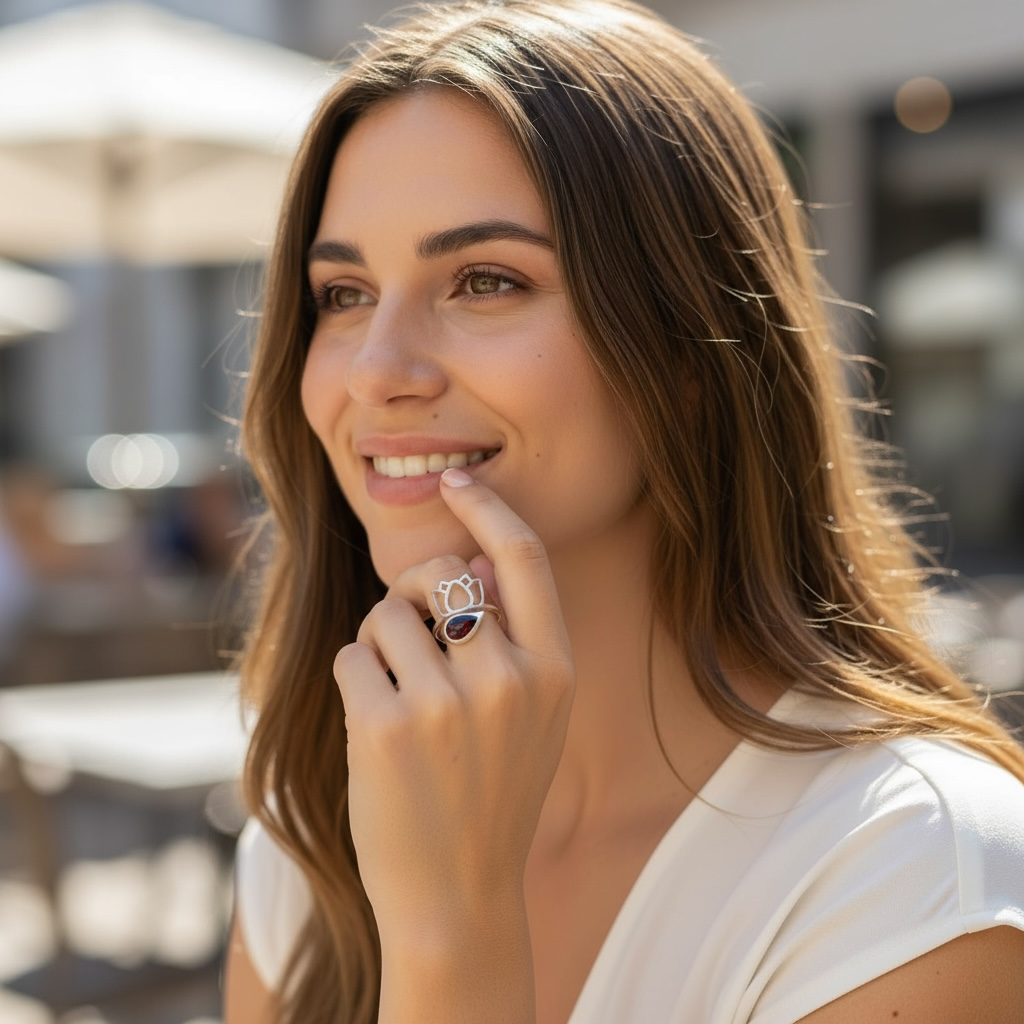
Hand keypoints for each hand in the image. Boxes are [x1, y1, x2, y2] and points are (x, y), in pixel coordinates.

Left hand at [334, 468, 574, 946]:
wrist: (457, 895)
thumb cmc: (493, 795)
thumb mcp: (536, 717)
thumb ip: (518, 638)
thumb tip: (476, 554)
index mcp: (554, 670)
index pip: (523, 556)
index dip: (488, 507)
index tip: (458, 479)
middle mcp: (508, 679)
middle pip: (442, 573)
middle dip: (412, 585)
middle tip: (404, 622)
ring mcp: (447, 705)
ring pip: (386, 614)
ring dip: (378, 641)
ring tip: (393, 694)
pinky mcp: (386, 727)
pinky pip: (352, 655)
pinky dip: (354, 676)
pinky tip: (373, 724)